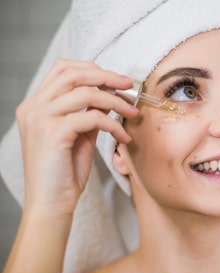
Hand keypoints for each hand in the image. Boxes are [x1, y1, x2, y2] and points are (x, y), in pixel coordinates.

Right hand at [16, 59, 138, 217]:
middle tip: (130, 85)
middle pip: (73, 73)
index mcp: (35, 105)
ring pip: (86, 93)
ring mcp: (40, 118)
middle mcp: (32, 107)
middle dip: (107, 76)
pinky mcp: (53, 133)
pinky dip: (113, 124)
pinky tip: (123, 136)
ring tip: (132, 112)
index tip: (118, 79)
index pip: (62, 69)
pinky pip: (92, 117)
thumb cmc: (64, 172)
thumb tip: (110, 95)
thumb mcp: (78, 135)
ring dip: (116, 101)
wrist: (51, 203)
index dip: (92, 69)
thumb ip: (89, 113)